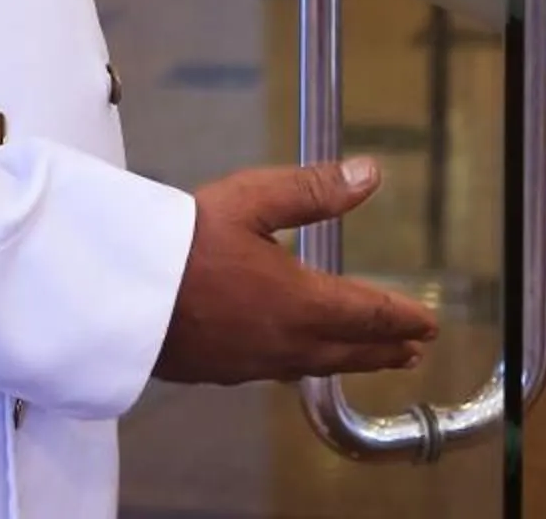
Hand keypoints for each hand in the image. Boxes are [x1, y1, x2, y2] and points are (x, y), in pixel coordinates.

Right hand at [154, 160, 440, 385]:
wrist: (117, 293)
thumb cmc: (181, 243)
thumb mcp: (251, 200)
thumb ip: (313, 190)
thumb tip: (369, 174)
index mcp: (300, 302)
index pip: (367, 313)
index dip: (402, 317)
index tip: (428, 322)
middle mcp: (284, 341)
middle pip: (349, 348)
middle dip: (385, 347)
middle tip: (412, 350)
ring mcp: (252, 362)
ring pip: (317, 365)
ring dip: (351, 360)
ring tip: (372, 358)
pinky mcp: (221, 370)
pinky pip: (280, 371)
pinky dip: (307, 365)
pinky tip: (298, 360)